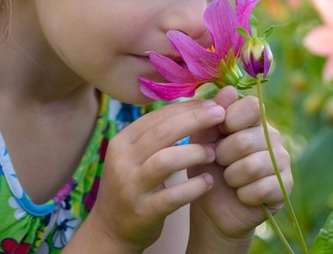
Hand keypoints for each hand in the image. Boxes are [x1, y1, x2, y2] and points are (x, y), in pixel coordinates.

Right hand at [83, 100, 225, 251]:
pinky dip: (194, 187)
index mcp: (122, 141)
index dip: (188, 107)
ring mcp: (131, 187)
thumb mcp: (138, 155)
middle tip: (221, 116)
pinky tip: (208, 181)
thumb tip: (198, 105)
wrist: (111, 229)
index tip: (213, 104)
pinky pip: (173, 196)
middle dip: (195, 120)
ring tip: (213, 153)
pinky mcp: (144, 211)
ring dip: (194, 153)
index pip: (157, 115)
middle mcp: (123, 161)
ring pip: (165, 160)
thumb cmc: (134, 183)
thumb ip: (162, 133)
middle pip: (162, 133)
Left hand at [187, 87, 292, 244]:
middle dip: (223, 156)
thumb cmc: (206, 165)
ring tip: (229, 179)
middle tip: (220, 162)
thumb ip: (212, 114)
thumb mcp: (201, 138)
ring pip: (252, 166)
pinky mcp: (284, 187)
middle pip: (245, 140)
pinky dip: (243, 194)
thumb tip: (229, 89)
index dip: (230, 120)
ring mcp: (282, 161)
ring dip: (231, 177)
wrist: (212, 206)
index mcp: (254, 119)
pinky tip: (241, 195)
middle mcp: (273, 136)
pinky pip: (262, 188)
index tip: (218, 133)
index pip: (252, 105)